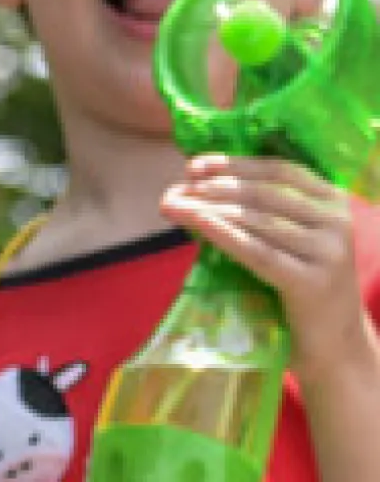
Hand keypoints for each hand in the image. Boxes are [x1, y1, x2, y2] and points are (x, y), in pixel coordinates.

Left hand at [162, 154, 372, 374]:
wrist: (335, 344)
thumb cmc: (302, 286)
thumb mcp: (292, 239)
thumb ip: (261, 211)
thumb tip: (194, 185)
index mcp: (334, 201)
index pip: (279, 171)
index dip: (234, 164)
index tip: (193, 165)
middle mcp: (337, 221)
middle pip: (262, 193)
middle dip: (212, 188)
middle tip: (173, 191)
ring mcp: (328, 252)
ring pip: (256, 219)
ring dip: (207, 209)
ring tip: (172, 206)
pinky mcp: (311, 282)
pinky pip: (257, 251)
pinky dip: (223, 233)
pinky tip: (197, 223)